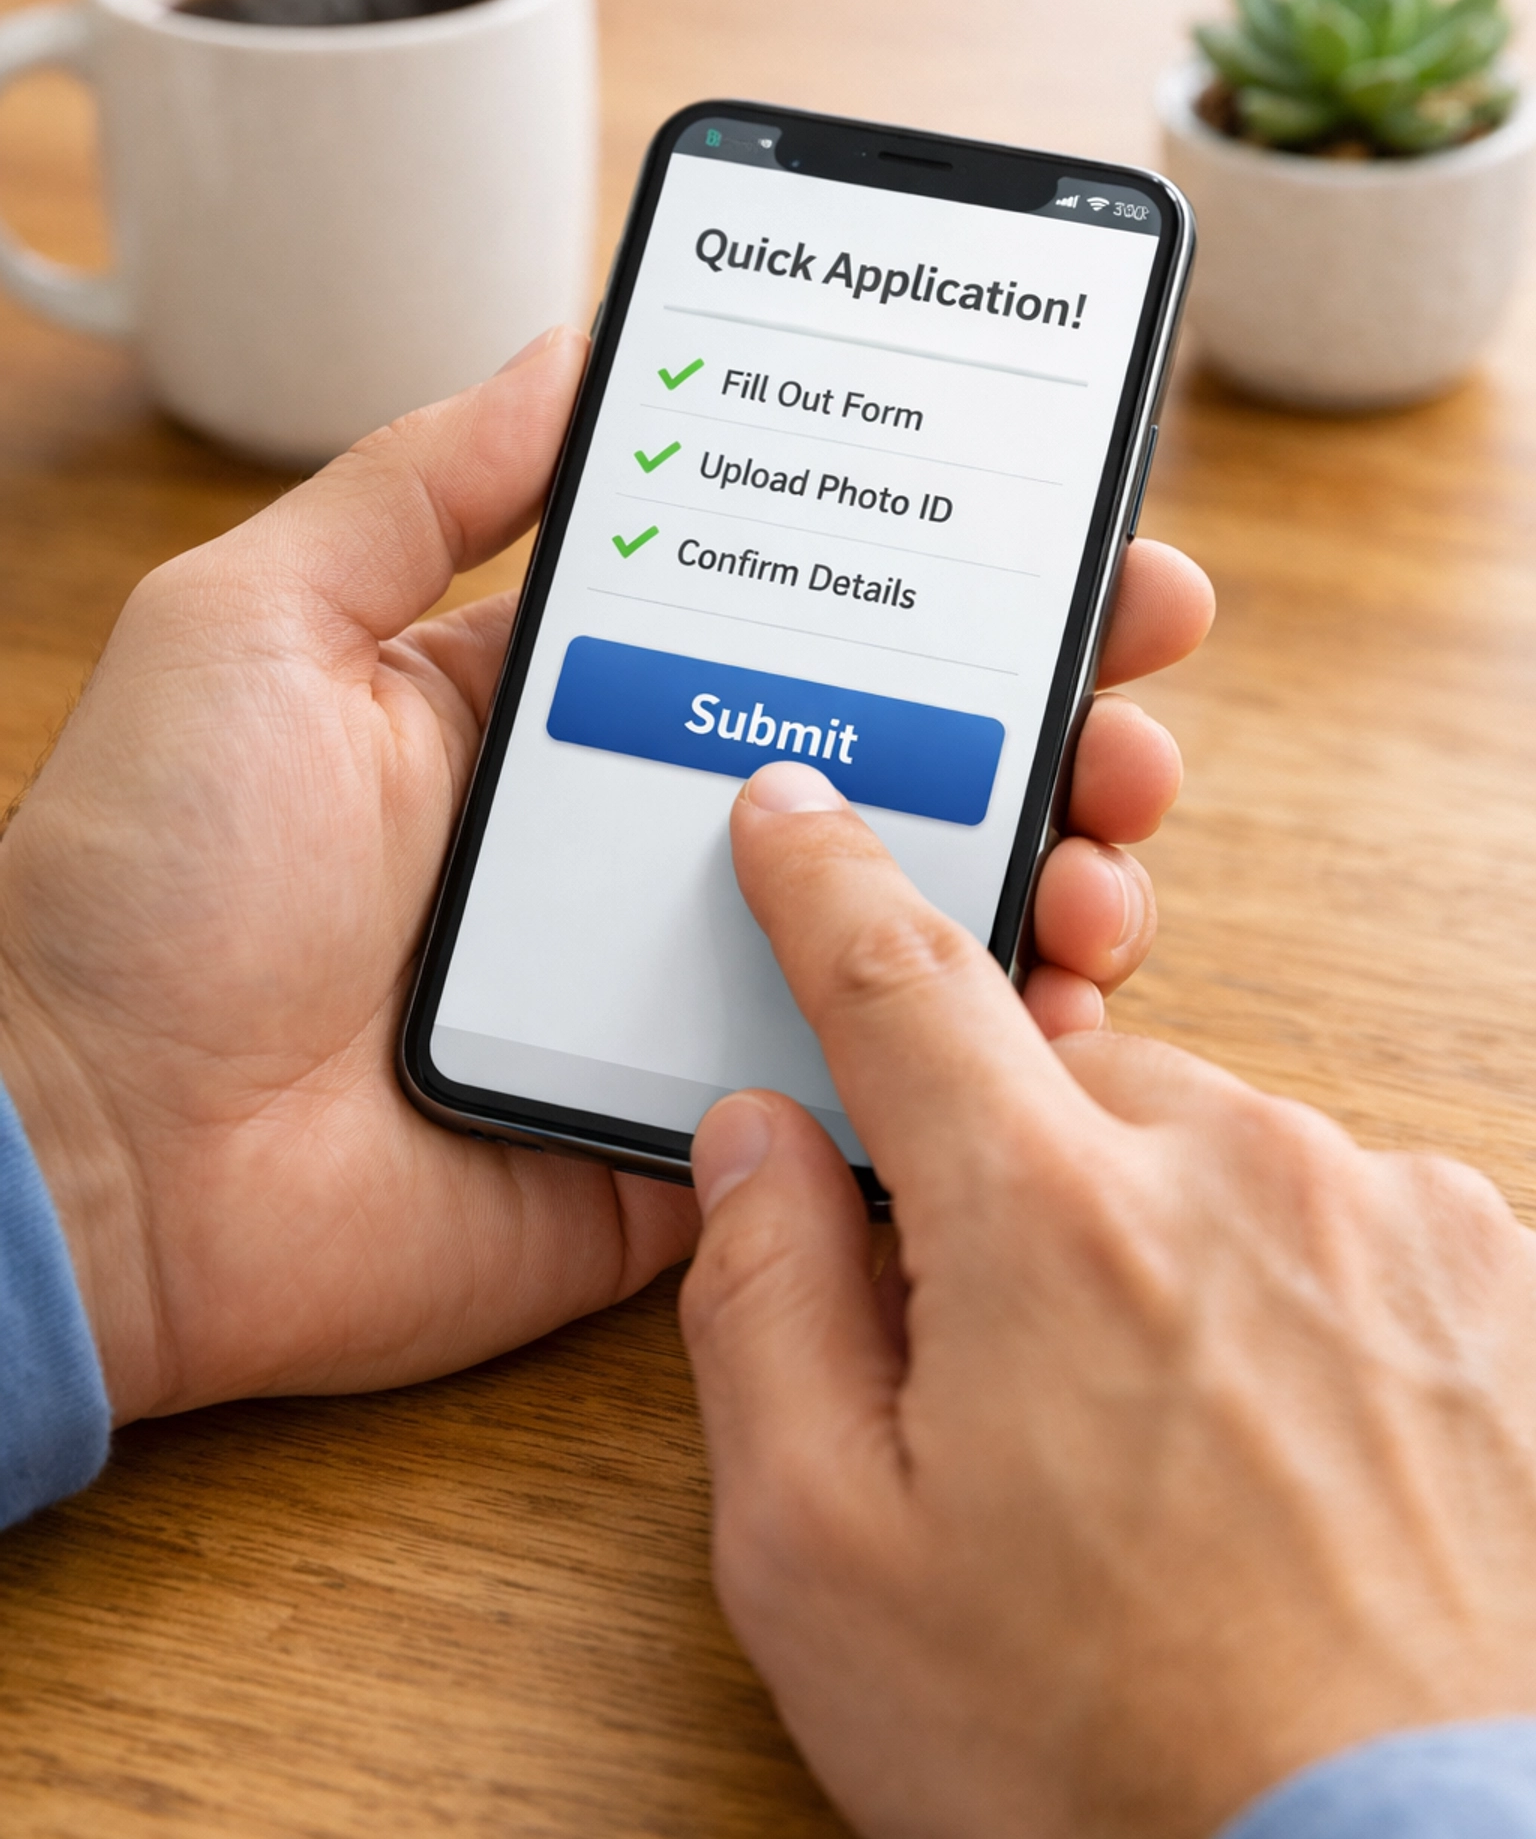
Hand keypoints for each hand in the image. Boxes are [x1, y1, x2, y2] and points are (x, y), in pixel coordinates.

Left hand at [0, 320, 1203, 1430]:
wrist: (97, 1156)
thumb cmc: (151, 879)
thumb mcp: (266, 619)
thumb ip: (424, 481)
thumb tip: (571, 345)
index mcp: (569, 712)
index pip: (804, 625)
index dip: (947, 578)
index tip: (1071, 528)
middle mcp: (651, 845)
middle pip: (902, 768)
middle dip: (1051, 715)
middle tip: (1136, 685)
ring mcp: (684, 995)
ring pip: (918, 931)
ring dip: (1047, 872)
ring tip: (1106, 846)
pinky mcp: (696, 1139)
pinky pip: (871, 1098)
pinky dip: (979, 1060)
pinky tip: (1051, 1003)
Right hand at [681, 780, 1535, 1838]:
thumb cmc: (1109, 1756)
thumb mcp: (829, 1562)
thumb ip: (763, 1307)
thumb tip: (760, 1139)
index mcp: (1047, 1217)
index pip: (897, 978)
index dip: (825, 883)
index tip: (795, 816)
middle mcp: (1233, 1167)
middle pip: (1062, 1088)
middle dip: (1013, 1183)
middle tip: (1011, 1373)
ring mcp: (1384, 1213)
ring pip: (1207, 1156)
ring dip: (1161, 1249)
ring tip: (1174, 1456)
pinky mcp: (1493, 1272)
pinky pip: (1338, 1216)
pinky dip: (1291, 1291)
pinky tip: (1291, 1449)